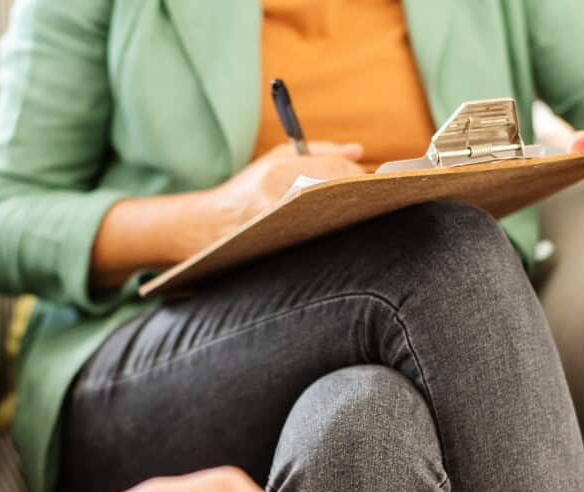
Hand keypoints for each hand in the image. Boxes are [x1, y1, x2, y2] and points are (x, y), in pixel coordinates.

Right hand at [209, 142, 366, 230]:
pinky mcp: (284, 248)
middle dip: (359, 195)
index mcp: (277, 174)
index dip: (359, 176)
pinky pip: (322, 236)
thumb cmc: (247, 189)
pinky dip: (334, 230)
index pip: (335, 171)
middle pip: (338, 195)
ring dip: (349, 214)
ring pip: (334, 219)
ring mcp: (281, 228)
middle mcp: (279, 200)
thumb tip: (359, 152)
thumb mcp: (276, 159)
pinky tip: (337, 229)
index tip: (373, 180)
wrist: (210, 226)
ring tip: (353, 212)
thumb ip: (320, 152)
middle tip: (372, 198)